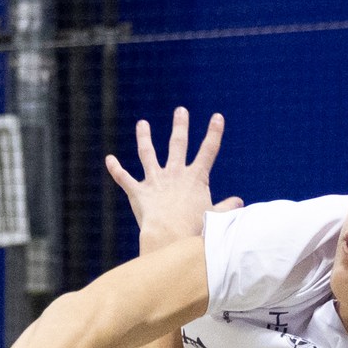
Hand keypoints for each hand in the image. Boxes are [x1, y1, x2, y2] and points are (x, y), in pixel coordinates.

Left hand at [106, 106, 242, 253]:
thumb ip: (226, 207)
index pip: (209, 151)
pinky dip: (115, 169)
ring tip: (142, 124)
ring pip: (147, 154)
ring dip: (144, 137)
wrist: (169, 236)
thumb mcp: (214, 216)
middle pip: (178, 144)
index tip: (217, 117)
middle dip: (180, 126)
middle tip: (181, 111)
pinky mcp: (138, 192)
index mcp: (196, 178)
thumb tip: (239, 203)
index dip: (214, 133)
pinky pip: (124, 178)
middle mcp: (175, 174)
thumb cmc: (194, 229)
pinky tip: (109, 159)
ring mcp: (155, 181)